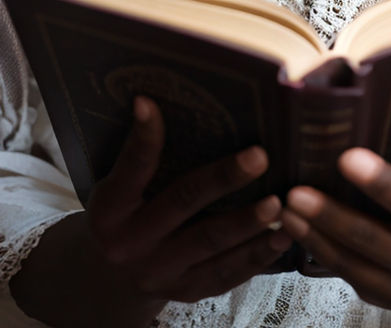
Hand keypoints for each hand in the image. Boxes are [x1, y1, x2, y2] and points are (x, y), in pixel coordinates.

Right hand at [86, 95, 291, 304]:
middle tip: (259, 156)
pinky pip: (225, 274)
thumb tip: (164, 100)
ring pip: (210, 243)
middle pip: (182, 202)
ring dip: (247, 221)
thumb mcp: (116, 189)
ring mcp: (160, 271)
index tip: (150, 103)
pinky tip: (281, 238)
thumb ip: (140, 159)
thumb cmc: (122, 216)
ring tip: (278, 201)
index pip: (131, 167)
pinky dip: (256, 256)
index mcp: (111, 209)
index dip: (142, 136)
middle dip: (223, 178)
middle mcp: (132, 242)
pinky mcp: (185, 291)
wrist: (109, 281)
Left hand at [280, 92, 390, 326]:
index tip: (348, 156)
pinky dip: (322, 253)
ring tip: (288, 208)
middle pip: (378, 239)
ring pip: (358, 264)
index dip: (384, 183)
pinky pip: (353, 278)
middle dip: (334, 214)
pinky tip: (298, 230)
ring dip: (318, 236)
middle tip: (299, 189)